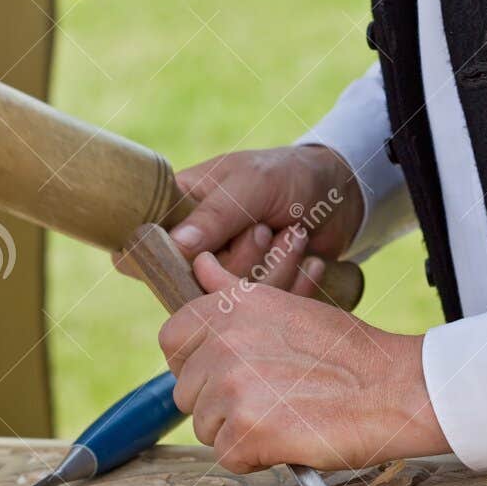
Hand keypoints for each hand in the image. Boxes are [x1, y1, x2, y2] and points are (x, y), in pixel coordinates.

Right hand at [117, 145, 364, 297]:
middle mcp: (198, 252)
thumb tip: (176, 245)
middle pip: (200, 284)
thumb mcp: (251, 184)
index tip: (197, 259)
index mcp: (180, 214)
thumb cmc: (286, 175)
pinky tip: (311, 261)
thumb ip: (216, 214)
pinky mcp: (261, 297)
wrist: (340, 193)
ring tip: (296, 234)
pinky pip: (270, 310)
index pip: (147, 251)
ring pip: (237, 300)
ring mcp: (229, 277)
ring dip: (277, 267)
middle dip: (244, 258)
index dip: (163, 264)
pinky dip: (297, 287)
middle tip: (264, 228)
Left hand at [160, 253, 448, 472]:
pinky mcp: (246, 430)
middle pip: (186, 391)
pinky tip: (289, 439)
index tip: (230, 374)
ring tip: (285, 416)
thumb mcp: (289, 306)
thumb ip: (234, 293)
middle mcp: (224, 341)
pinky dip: (256, 458)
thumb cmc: (351, 354)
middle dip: (221, 404)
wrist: (397, 390)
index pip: (172, 340)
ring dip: (239, 431)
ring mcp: (232, 386)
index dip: (196, 364)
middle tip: (272, 398)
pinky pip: (227, 457)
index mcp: (231, 307)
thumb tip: (201, 265)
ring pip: (205, 427)